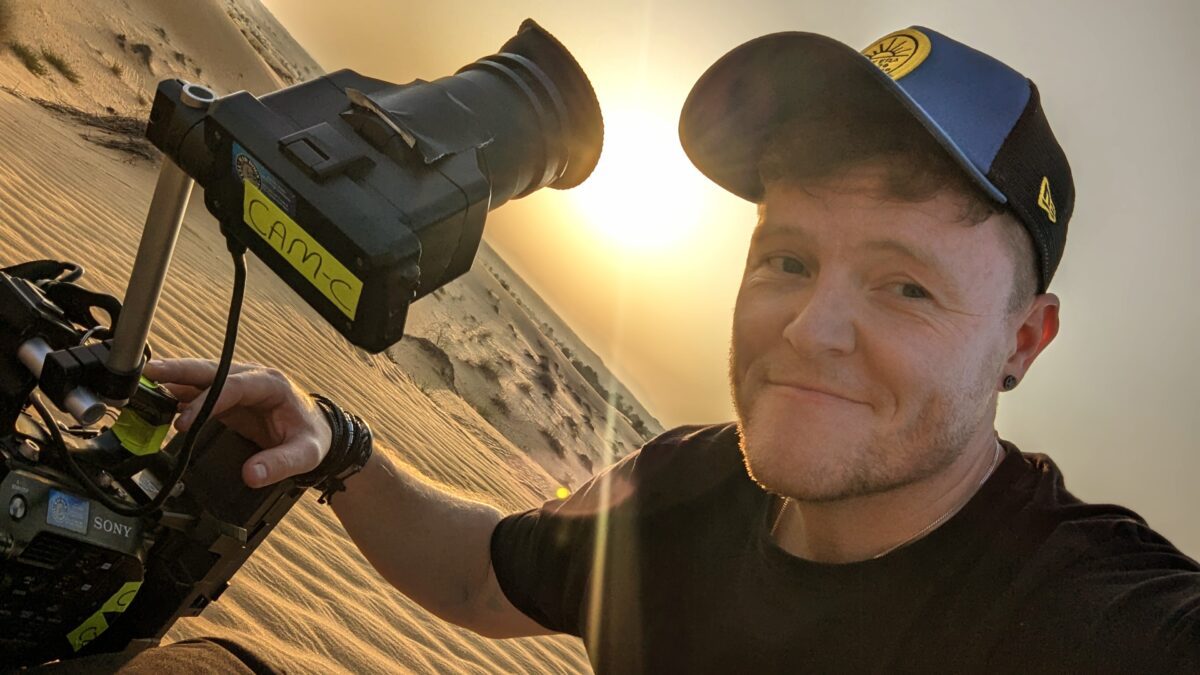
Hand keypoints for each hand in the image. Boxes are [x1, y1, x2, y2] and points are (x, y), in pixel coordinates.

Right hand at [141, 358, 333, 487]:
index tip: (184, 423)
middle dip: (178, 371)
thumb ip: (280, 464)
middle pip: (211, 370)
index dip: (207, 401)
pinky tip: (154, 401)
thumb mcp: (306, 453)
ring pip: (200, 378)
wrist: (319, 434)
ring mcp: (238, 387)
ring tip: (138, 384)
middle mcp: (252, 378)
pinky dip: (176, 396)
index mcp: (271, 384)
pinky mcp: (228, 399)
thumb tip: (251, 475)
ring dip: (170, 381)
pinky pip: (199, 393)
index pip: (234, 385)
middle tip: (147, 374)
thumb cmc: (314, 438)